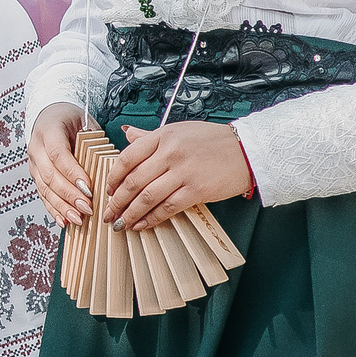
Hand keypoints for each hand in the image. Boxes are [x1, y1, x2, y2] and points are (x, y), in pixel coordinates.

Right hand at [27, 103, 94, 224]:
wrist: (50, 115)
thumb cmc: (72, 120)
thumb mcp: (85, 124)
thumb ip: (94, 144)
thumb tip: (112, 169)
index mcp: (48, 131)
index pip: (58, 155)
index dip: (72, 173)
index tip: (88, 187)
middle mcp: (36, 148)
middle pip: (50, 175)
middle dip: (69, 195)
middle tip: (87, 208)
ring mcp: (33, 163)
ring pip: (44, 188)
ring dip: (62, 206)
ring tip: (78, 219)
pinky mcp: (35, 175)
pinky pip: (42, 194)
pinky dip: (53, 209)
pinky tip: (64, 221)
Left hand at [107, 120, 253, 228]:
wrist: (247, 150)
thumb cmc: (212, 141)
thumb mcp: (178, 131)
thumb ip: (150, 136)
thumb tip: (126, 132)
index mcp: (162, 136)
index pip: (127, 158)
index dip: (112, 178)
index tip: (108, 190)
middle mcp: (170, 153)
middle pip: (133, 181)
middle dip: (116, 201)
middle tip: (108, 213)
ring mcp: (183, 172)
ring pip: (146, 197)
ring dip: (130, 214)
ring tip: (121, 224)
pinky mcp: (197, 190)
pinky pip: (167, 207)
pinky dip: (151, 219)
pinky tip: (142, 225)